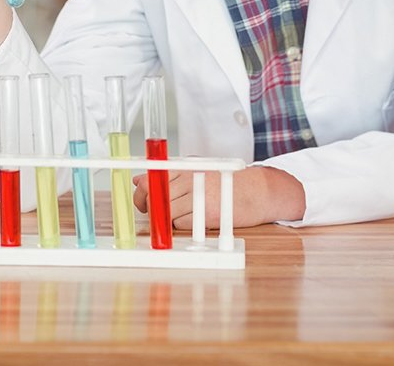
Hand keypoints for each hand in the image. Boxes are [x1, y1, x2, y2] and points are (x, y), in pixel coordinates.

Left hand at [131, 165, 303, 229]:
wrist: (256, 192)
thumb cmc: (225, 181)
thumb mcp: (195, 171)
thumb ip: (167, 175)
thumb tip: (138, 180)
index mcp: (185, 168)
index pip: (151, 179)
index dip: (141, 194)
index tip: (142, 202)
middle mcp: (189, 180)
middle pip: (155, 198)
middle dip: (151, 209)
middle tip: (156, 213)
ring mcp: (197, 197)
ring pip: (166, 212)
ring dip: (167, 218)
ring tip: (180, 215)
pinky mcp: (206, 214)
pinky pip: (180, 224)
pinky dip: (182, 225)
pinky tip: (193, 219)